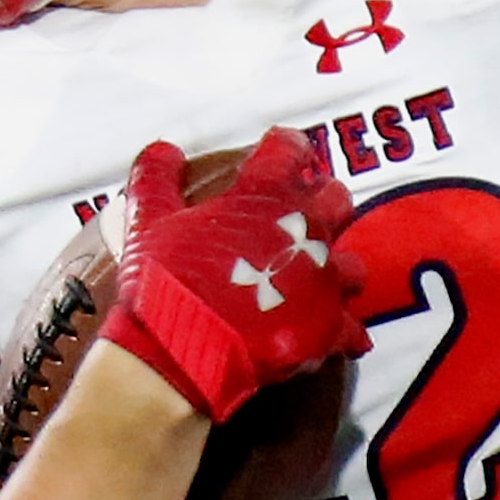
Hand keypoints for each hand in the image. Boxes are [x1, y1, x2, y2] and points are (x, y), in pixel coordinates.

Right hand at [99, 128, 369, 421]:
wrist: (176, 352)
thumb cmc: (163, 283)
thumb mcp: (147, 220)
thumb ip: (156, 177)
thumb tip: (164, 150)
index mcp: (265, 196)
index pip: (290, 150)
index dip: (287, 147)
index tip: (283, 149)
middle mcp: (305, 231)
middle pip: (335, 200)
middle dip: (320, 201)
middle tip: (301, 211)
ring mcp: (321, 282)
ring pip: (351, 266)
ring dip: (335, 269)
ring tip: (316, 277)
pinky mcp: (326, 330)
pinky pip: (352, 331)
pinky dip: (344, 333)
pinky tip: (334, 336)